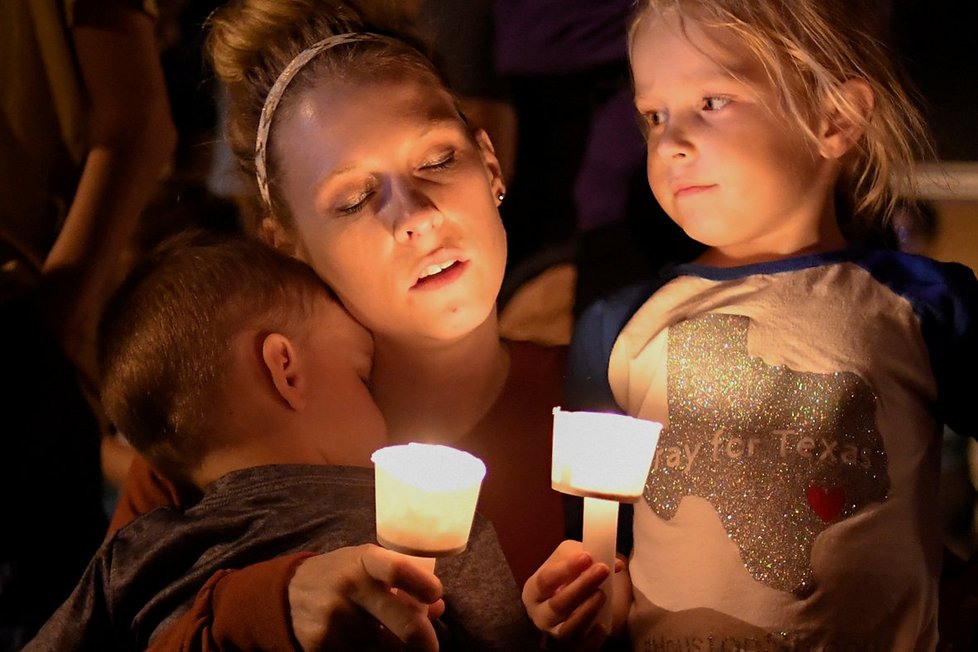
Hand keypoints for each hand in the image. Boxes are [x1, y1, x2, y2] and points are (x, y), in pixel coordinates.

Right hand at [288, 544, 444, 650]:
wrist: (289, 593)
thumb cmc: (341, 575)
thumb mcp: (368, 565)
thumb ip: (404, 582)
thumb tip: (438, 607)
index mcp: (365, 561)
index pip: (398, 569)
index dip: (422, 584)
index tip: (435, 595)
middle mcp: (350, 587)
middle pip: (406, 624)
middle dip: (426, 642)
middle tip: (430, 648)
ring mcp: (336, 619)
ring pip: (387, 648)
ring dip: (394, 647)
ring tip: (382, 634)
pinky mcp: (323, 645)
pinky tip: (362, 642)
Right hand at [522, 540, 624, 650]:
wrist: (567, 601)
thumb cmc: (565, 578)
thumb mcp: (567, 560)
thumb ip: (584, 556)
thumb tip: (615, 563)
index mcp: (534, 591)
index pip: (545, 580)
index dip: (565, 568)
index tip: (586, 557)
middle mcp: (540, 615)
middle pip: (557, 605)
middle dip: (581, 587)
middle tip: (603, 570)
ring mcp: (554, 633)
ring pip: (567, 629)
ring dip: (587, 611)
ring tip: (602, 594)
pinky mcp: (570, 647)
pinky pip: (581, 648)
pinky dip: (592, 638)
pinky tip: (602, 625)